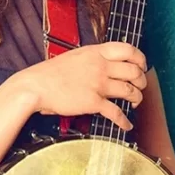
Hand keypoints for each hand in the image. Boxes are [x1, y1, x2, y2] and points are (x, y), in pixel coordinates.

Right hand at [12, 42, 147, 130]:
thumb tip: (106, 64)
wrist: (34, 87)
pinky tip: (126, 124)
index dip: (140, 59)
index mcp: (94, 52)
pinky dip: (124, 121)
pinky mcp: (93, 102)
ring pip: (130, 91)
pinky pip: (116, 113)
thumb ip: (92, 59)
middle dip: (141, 81)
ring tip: (135, 102)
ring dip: (137, 99)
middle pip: (134, 72)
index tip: (141, 66)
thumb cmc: (49, 73)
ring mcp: (97, 84)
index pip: (128, 50)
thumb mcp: (73, 57)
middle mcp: (99, 66)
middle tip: (139, 87)